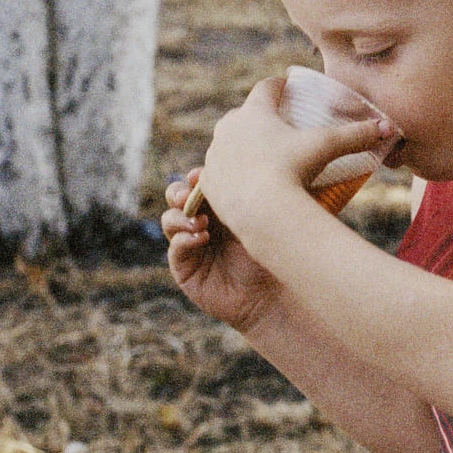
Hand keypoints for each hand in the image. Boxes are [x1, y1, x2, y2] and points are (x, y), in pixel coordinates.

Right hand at [161, 172, 280, 330]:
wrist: (279, 296)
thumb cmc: (281, 254)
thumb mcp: (276, 216)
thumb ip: (269, 190)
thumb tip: (271, 157)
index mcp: (223, 205)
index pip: (200, 183)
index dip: (198, 177)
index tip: (202, 174)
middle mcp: (204, 223)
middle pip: (177, 197)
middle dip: (179, 191)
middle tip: (189, 194)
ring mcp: (192, 245)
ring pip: (170, 220)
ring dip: (180, 216)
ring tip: (201, 222)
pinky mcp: (186, 269)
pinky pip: (175, 248)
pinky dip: (182, 240)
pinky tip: (201, 239)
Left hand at [197, 76, 389, 231]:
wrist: (261, 211)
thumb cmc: (294, 171)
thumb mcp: (327, 148)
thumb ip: (357, 135)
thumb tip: (389, 126)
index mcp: (255, 112)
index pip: (265, 88)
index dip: (277, 86)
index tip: (285, 87)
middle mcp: (229, 128)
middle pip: (243, 115)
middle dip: (257, 118)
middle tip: (275, 126)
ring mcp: (215, 156)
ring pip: (227, 144)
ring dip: (240, 146)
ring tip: (258, 157)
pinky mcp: (208, 183)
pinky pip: (218, 174)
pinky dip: (230, 175)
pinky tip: (240, 182)